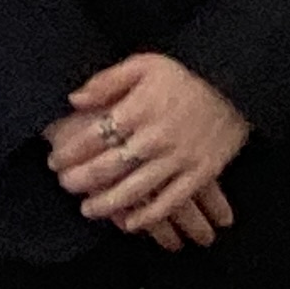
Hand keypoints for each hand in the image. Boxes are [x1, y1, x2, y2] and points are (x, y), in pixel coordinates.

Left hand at [47, 55, 250, 247]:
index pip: (94, 135)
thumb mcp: (143, 65)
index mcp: (138, 110)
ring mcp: (179, 158)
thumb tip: (74, 100)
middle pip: (111, 165)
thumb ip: (107, 82)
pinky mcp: (201, 174)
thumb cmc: (184, 76)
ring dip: (109, 202)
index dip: (71, 151)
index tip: (54, 159)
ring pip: (138, 188)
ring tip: (88, 210)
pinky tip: (131, 224)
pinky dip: (151, 215)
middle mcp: (155, 137)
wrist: (234, 87)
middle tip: (64, 186)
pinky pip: (173, 200)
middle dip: (83, 179)